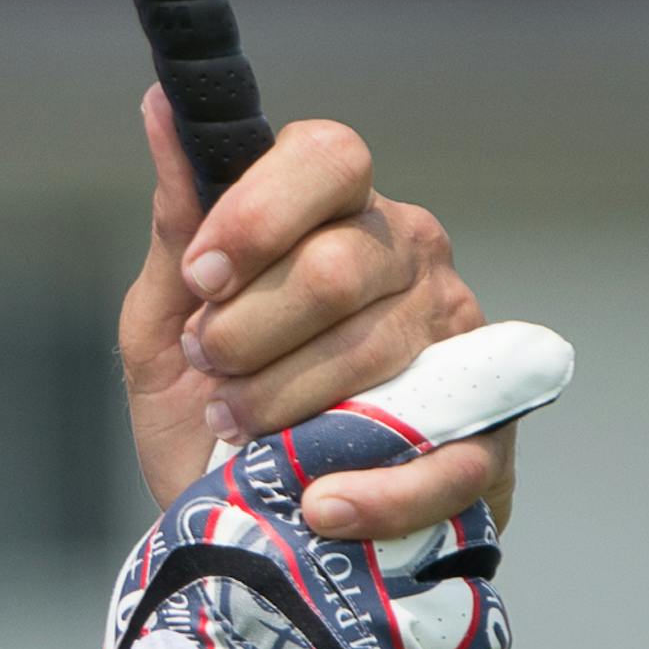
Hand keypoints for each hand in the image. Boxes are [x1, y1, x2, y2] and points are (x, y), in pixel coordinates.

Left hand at [120, 91, 510, 540]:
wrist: (251, 537)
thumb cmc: (207, 418)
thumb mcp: (164, 327)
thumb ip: (176, 230)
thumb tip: (160, 111)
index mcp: (339, 213)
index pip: (328, 155)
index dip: (257, 214)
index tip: (199, 278)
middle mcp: (410, 259)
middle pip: (339, 264)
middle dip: (246, 333)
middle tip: (209, 371)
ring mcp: (460, 342)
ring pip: (376, 350)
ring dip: (280, 407)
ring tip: (240, 433)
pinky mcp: (487, 436)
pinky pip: (442, 456)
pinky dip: (368, 490)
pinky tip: (317, 503)